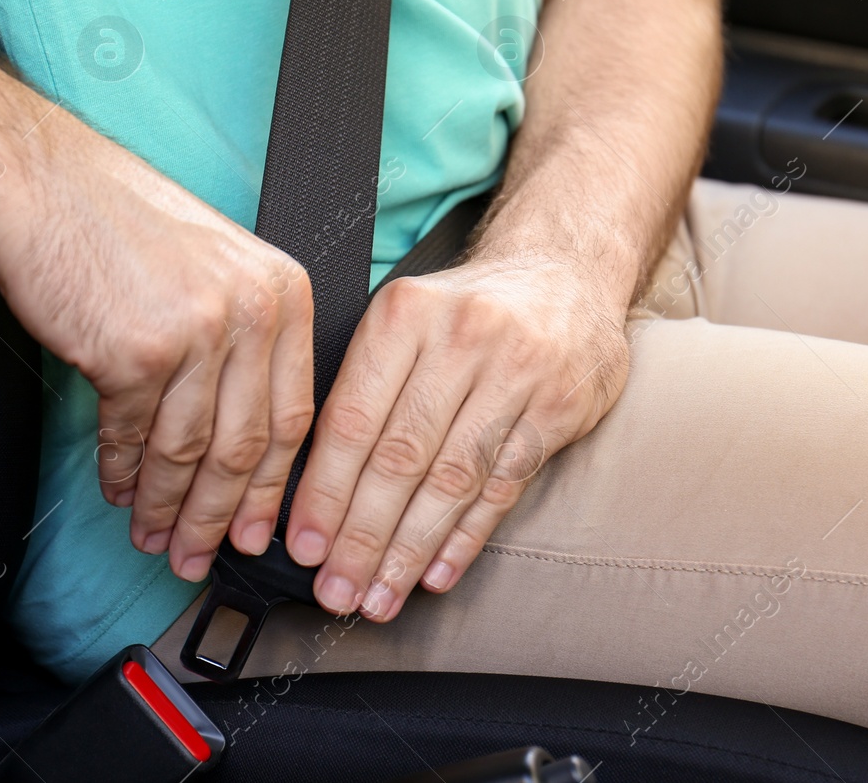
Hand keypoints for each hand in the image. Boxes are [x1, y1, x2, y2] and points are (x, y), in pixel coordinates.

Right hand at [0, 113, 314, 581]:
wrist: (39, 183)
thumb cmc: (117, 218)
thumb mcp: (216, 264)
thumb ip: (243, 338)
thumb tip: (239, 434)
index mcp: (283, 291)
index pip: (295, 415)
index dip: (274, 486)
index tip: (261, 528)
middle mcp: (252, 312)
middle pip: (246, 446)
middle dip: (222, 516)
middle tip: (203, 554)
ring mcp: (197, 333)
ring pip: (189, 453)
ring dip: (169, 506)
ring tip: (155, 537)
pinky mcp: (136, 353)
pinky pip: (133, 437)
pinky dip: (123, 473)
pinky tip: (119, 490)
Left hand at [283, 249, 631, 620]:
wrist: (564, 271)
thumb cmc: (464, 309)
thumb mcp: (403, 320)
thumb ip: (362, 388)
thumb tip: (307, 489)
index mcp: (403, 315)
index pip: (353, 419)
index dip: (324, 492)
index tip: (303, 546)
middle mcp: (460, 338)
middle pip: (399, 457)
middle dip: (361, 536)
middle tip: (335, 590)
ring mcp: (517, 373)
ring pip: (451, 480)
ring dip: (409, 550)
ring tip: (379, 596)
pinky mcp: (560, 407)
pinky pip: (504, 486)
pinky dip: (466, 537)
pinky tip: (435, 573)